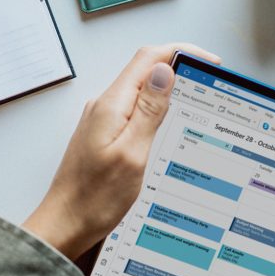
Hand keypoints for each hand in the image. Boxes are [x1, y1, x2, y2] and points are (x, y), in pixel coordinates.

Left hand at [23, 44, 220, 259]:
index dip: (181, 51)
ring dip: (168, 90)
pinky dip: (155, 110)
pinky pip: (133, 111)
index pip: (148, 58)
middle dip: (179, 68)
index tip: (209, 60)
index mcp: (111, 105)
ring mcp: (102, 120)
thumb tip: (164, 71)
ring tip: (195, 101)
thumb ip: (148, 111)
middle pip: (145, 70)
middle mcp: (104, 106)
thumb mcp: (132, 153)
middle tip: (209, 82)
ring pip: (140, 91)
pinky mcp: (103, 134)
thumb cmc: (94, 198)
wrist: (65, 224)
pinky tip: (169, 124)